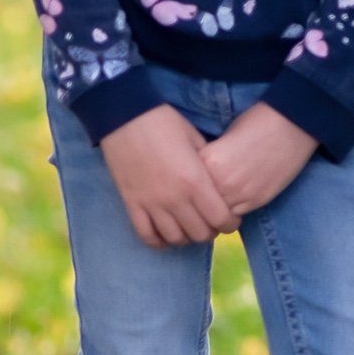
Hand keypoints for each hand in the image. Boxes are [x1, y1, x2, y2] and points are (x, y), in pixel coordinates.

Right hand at [100, 104, 241, 247]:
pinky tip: (166, 234)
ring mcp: (151, 204)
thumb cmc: (163, 121)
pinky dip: (159, 241)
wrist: (123, 113)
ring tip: (189, 228)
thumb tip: (219, 183)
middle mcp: (175, 199)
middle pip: (200, 234)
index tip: (230, 220)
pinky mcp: (132, 204)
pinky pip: (147, 236)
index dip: (230, 224)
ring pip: (175, 239)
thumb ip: (208, 165)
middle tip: (210, 223)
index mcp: (195, 182)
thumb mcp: (195, 139)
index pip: (220, 219)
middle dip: (210, 232)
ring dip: (186, 238)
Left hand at [198, 102, 318, 215]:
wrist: (290, 126)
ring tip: (217, 202)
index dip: (188, 184)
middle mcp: (222, 182)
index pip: (187, 184)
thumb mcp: (223, 139)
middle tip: (200, 199)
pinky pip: (236, 216)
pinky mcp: (257, 202)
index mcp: (209, 162)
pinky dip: (232, 212)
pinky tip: (233, 201)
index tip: (189, 183)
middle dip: (200, 203)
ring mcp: (241, 195)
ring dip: (216, 211)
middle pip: (200, 204)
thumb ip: (210, 161)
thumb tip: (201, 179)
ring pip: (218, 216)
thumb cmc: (255, 123)